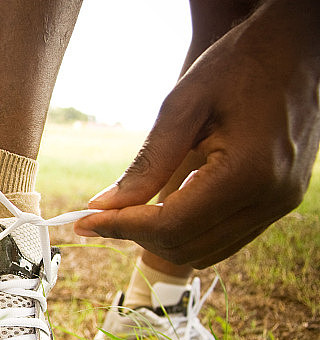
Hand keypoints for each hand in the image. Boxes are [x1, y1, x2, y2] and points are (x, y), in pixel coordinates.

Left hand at [75, 0, 319, 267]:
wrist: (294, 48)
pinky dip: (187, 234)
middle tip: (101, 218)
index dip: (122, 228)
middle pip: (186, 246)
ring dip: (161, 241)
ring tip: (127, 215)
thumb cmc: (238, 65)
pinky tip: (162, 210)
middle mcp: (270, 198)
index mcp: (247, 172)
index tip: (85, 222)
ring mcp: (280, 204)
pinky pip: (225, 240)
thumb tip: (104, 206)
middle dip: (136, 236)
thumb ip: (147, 164)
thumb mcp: (182, 106)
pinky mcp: (280, 202)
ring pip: (205, 252)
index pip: (171, 225)